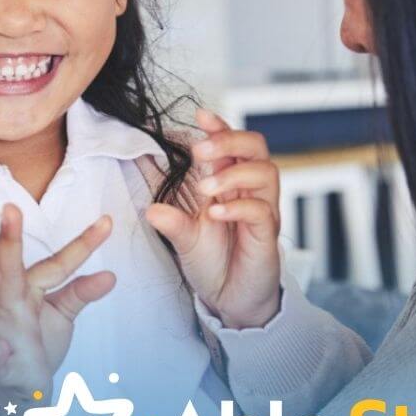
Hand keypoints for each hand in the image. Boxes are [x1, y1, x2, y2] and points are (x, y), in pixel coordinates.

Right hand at [0, 204, 114, 415]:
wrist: (17, 388)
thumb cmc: (35, 341)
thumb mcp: (62, 312)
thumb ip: (81, 293)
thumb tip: (111, 275)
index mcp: (29, 288)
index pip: (58, 263)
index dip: (83, 244)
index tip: (107, 222)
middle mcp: (11, 305)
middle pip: (10, 271)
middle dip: (8, 242)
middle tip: (11, 212)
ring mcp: (1, 334)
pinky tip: (0, 348)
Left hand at [146, 109, 281, 329]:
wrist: (233, 300)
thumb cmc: (214, 263)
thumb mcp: (185, 239)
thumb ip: (172, 221)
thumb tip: (149, 208)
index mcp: (231, 183)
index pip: (233, 144)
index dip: (220, 127)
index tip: (200, 115)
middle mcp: (250, 191)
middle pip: (256, 147)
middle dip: (229, 140)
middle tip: (201, 150)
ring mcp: (262, 211)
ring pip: (266, 172)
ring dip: (234, 173)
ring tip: (207, 188)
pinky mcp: (267, 234)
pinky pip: (262, 211)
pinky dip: (239, 207)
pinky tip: (216, 213)